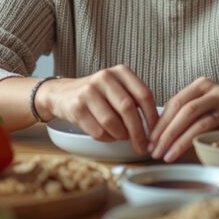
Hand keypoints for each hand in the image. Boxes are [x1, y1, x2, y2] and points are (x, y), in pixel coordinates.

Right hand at [37, 65, 158, 153]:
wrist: (62, 94)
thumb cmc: (97, 95)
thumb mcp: (117, 90)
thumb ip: (135, 102)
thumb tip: (155, 129)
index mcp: (120, 72)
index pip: (144, 94)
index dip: (152, 117)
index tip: (156, 133)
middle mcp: (105, 77)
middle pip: (128, 109)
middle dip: (138, 132)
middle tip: (142, 146)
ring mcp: (88, 91)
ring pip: (112, 122)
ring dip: (120, 136)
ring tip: (122, 137)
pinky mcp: (76, 106)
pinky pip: (98, 130)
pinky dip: (106, 138)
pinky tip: (107, 135)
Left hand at [149, 78, 218, 161]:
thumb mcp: (204, 106)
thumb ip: (184, 115)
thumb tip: (155, 136)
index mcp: (200, 85)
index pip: (174, 103)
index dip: (159, 122)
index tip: (148, 139)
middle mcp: (212, 90)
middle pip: (182, 111)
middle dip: (165, 133)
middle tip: (154, 150)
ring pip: (195, 120)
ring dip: (177, 140)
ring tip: (166, 155)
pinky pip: (210, 129)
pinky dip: (193, 141)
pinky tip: (183, 152)